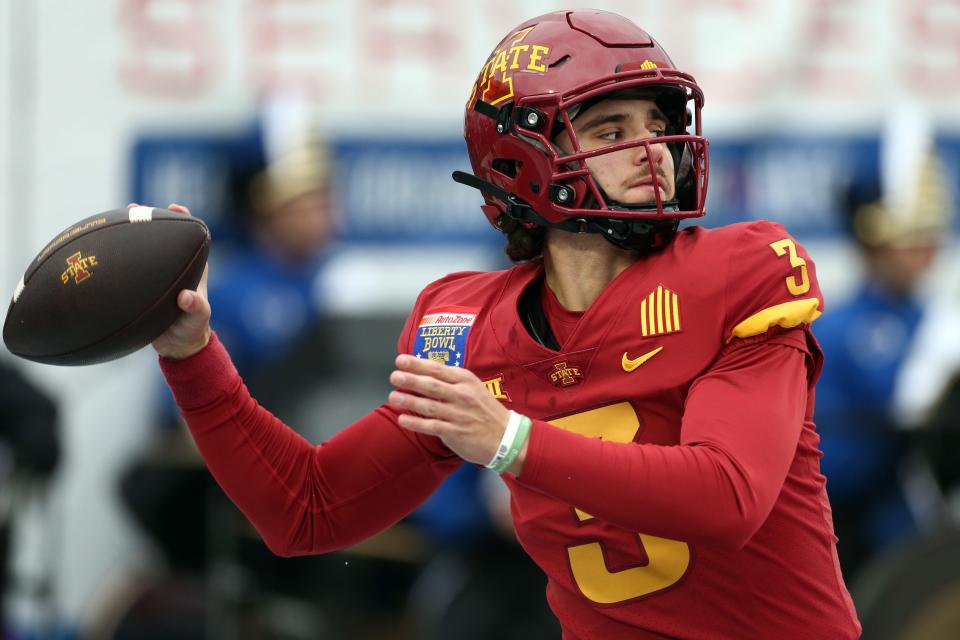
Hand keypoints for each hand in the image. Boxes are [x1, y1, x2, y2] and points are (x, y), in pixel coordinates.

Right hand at [130, 203, 211, 359]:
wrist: (178, 346)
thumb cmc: (192, 329)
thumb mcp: (197, 319)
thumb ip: (196, 308)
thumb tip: (186, 297)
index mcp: (192, 268)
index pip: (191, 238)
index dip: (184, 220)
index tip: (174, 208)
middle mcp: (174, 267)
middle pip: (163, 237)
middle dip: (149, 219)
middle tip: (134, 207)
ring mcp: (157, 275)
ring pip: (143, 251)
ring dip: (131, 235)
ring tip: (115, 219)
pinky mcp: (142, 286)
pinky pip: (129, 268)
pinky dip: (117, 259)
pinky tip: (100, 253)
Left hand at [388, 355, 524, 472]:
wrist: (506, 437)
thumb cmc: (485, 411)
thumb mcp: (473, 388)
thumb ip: (451, 380)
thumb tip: (423, 373)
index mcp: (465, 380)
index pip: (437, 369)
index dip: (417, 364)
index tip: (401, 360)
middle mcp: (462, 395)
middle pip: (431, 385)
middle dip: (410, 380)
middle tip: (394, 376)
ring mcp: (458, 414)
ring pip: (429, 405)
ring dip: (409, 401)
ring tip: (392, 397)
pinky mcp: (455, 432)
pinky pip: (432, 426)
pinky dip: (416, 423)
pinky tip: (402, 419)